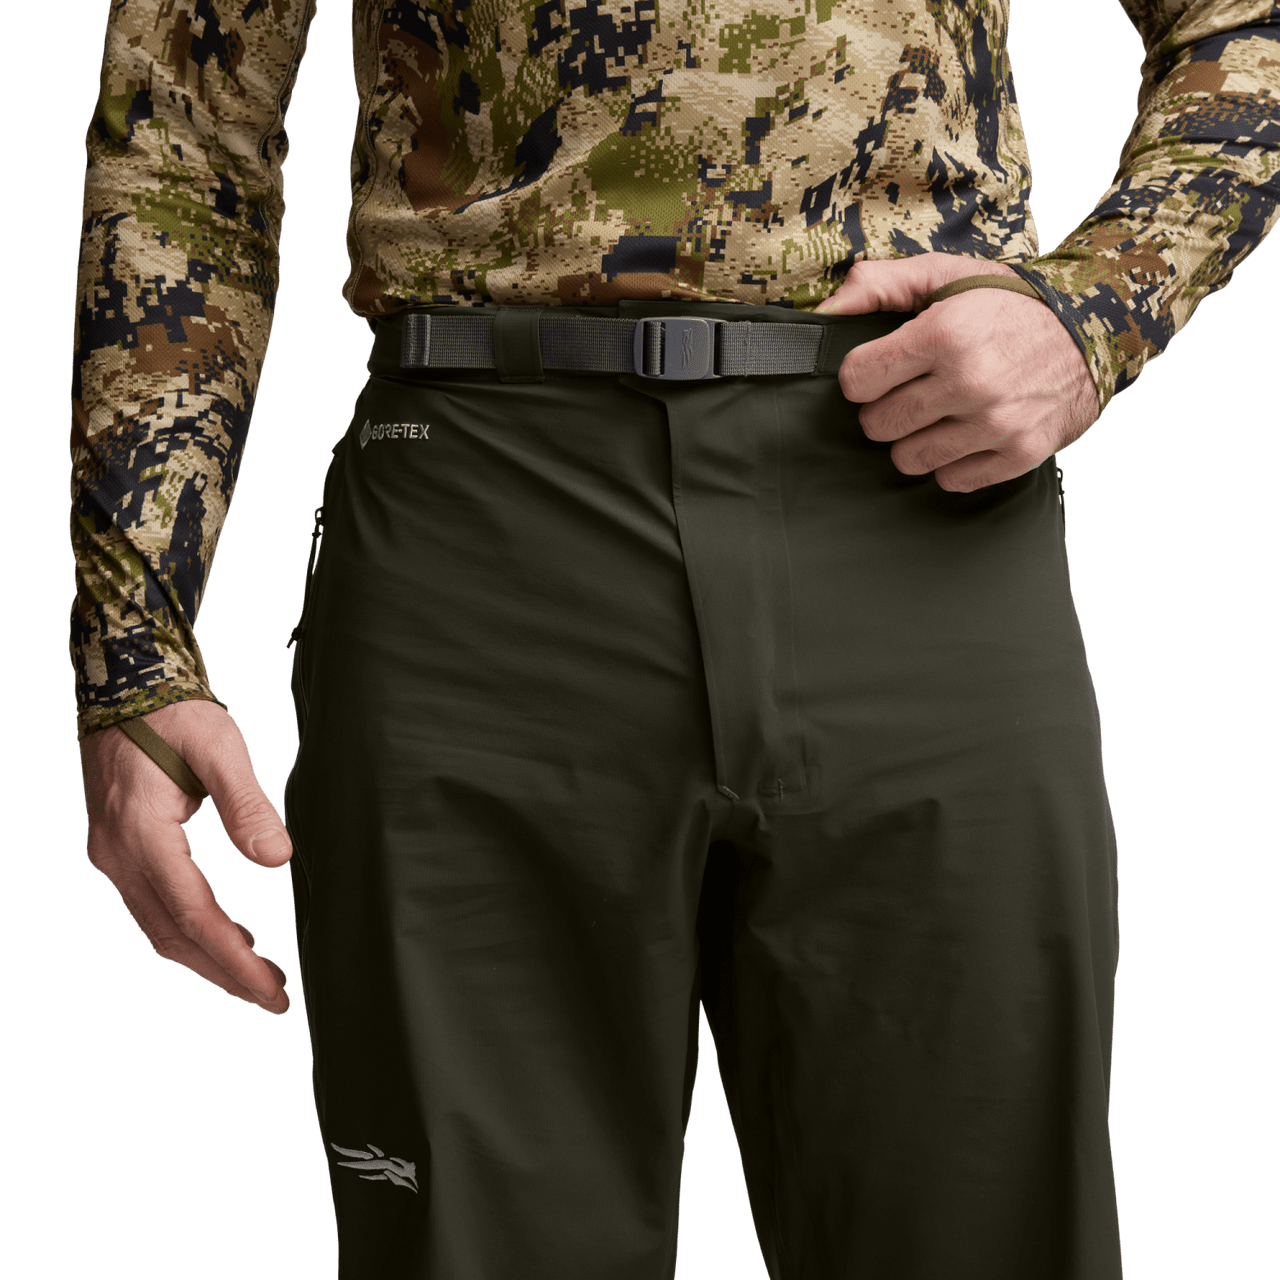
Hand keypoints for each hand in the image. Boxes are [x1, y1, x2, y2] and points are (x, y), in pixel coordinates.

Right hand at [82, 699, 292, 1012]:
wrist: (124, 687)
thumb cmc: (173, 713)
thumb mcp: (217, 746)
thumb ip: (245, 804)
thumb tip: (276, 858)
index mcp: (140, 834)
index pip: (191, 915)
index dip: (232, 957)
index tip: (270, 986)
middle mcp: (118, 855)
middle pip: (171, 935)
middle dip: (223, 972)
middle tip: (273, 997)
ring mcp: (113, 856)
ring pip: (159, 928)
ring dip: (207, 957)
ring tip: (259, 978)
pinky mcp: (120, 851)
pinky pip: (154, 908)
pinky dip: (190, 932)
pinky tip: (229, 937)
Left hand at [814, 253, 1099, 490]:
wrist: (1094, 328)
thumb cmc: (1006, 302)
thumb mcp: (945, 275)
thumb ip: (878, 285)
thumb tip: (822, 312)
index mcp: (945, 333)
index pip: (858, 381)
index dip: (863, 376)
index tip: (882, 370)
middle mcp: (970, 381)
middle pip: (879, 425)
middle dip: (886, 409)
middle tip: (911, 393)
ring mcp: (997, 423)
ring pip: (909, 460)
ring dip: (915, 440)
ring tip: (937, 415)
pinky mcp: (1019, 453)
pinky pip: (951, 481)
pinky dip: (951, 463)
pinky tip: (965, 435)